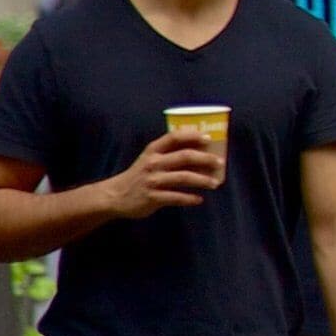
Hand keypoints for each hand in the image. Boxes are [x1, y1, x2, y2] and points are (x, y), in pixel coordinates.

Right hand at [102, 131, 223, 219]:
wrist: (115, 196)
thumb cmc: (140, 175)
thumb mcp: (150, 159)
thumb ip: (169, 154)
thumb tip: (200, 150)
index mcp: (153, 150)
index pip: (174, 137)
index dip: (193, 136)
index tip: (209, 138)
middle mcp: (153, 163)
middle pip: (184, 156)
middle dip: (205, 158)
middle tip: (220, 162)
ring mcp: (153, 180)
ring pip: (183, 177)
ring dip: (202, 180)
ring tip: (215, 183)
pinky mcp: (152, 197)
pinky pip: (176, 197)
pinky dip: (190, 198)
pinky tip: (199, 199)